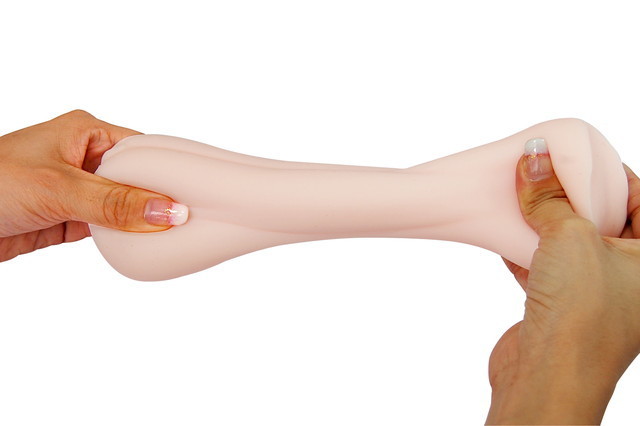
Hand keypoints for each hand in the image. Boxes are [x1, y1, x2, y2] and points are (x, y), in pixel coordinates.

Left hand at [0, 110, 188, 261]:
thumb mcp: (58, 189)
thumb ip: (115, 202)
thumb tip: (168, 211)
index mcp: (86, 132)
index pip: (143, 150)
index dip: (171, 171)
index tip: (199, 193)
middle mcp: (85, 158)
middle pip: (138, 180)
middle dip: (160, 200)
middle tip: (194, 218)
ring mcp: (79, 190)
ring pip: (125, 206)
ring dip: (142, 222)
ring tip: (176, 235)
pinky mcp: (70, 218)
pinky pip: (109, 228)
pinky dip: (124, 239)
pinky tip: (144, 245)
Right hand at [486, 139, 639, 424]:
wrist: (546, 378)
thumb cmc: (581, 315)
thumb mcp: (571, 238)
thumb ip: (551, 196)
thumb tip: (535, 156)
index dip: (610, 173)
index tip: (576, 156)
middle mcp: (631, 277)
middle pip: (603, 220)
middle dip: (570, 196)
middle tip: (545, 172)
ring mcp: (596, 294)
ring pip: (570, 244)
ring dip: (543, 222)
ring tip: (520, 196)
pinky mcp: (561, 307)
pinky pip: (545, 266)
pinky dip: (525, 249)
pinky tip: (503, 233)